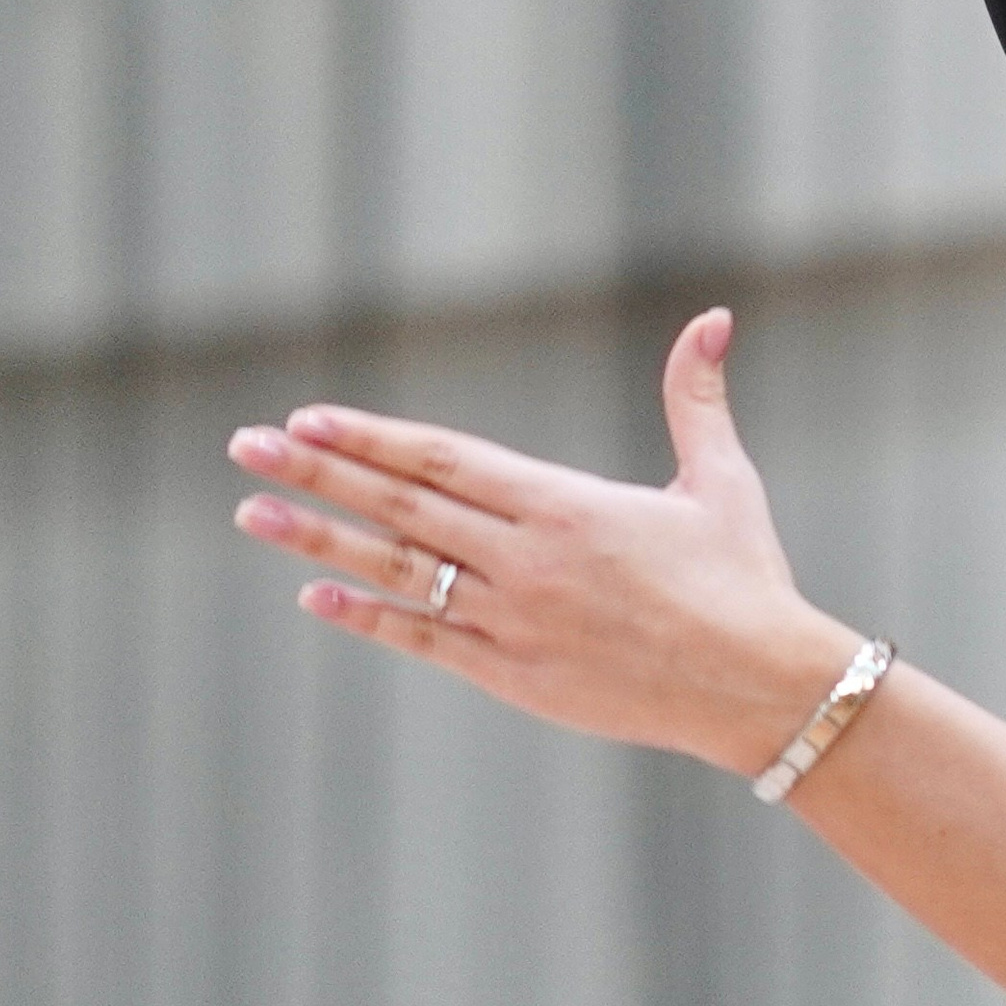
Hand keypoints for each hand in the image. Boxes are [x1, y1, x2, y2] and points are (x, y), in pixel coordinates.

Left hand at [228, 309, 848, 778]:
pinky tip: (317, 594)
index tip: (308, 420)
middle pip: (402, 506)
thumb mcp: (721, 481)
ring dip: (321, 540)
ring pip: (398, 571)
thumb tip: (713, 317)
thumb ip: (695, 398)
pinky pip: (425, 639)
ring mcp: (514, 621)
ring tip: (253, 515)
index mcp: (567, 505)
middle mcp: (527, 560)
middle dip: (318, 474)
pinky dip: (368, 615)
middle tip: (246, 447)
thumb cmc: (744, 581)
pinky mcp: (515, 674)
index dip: (372, 439)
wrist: (759, 687)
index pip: (445, 460)